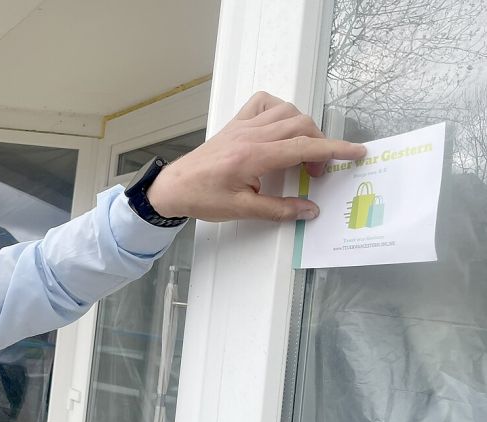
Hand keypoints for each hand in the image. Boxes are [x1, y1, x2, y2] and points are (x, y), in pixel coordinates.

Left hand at [146, 92, 367, 221]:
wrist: (173, 187)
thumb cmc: (203, 198)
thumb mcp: (242, 210)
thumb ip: (279, 209)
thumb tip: (310, 210)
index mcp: (253, 157)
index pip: (304, 147)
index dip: (335, 150)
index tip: (356, 152)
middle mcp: (250, 135)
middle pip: (301, 126)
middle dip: (320, 145)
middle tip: (316, 172)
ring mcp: (242, 125)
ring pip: (286, 111)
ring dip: (303, 128)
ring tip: (301, 153)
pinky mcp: (235, 123)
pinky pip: (263, 102)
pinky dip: (279, 109)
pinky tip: (281, 127)